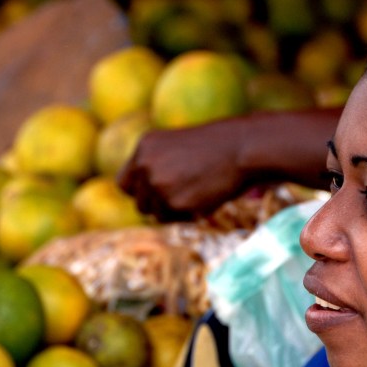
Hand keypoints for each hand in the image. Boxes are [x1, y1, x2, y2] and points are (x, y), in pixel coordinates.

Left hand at [118, 124, 246, 221]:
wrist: (241, 148)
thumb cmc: (218, 147)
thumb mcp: (178, 147)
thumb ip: (157, 166)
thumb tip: (145, 200)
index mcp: (145, 146)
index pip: (125, 182)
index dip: (141, 192)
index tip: (157, 195)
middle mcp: (145, 164)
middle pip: (140, 203)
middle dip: (159, 205)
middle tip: (184, 197)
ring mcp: (158, 184)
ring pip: (157, 214)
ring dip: (175, 211)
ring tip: (199, 194)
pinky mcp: (174, 202)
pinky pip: (176, 220)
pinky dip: (190, 215)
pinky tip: (206, 197)